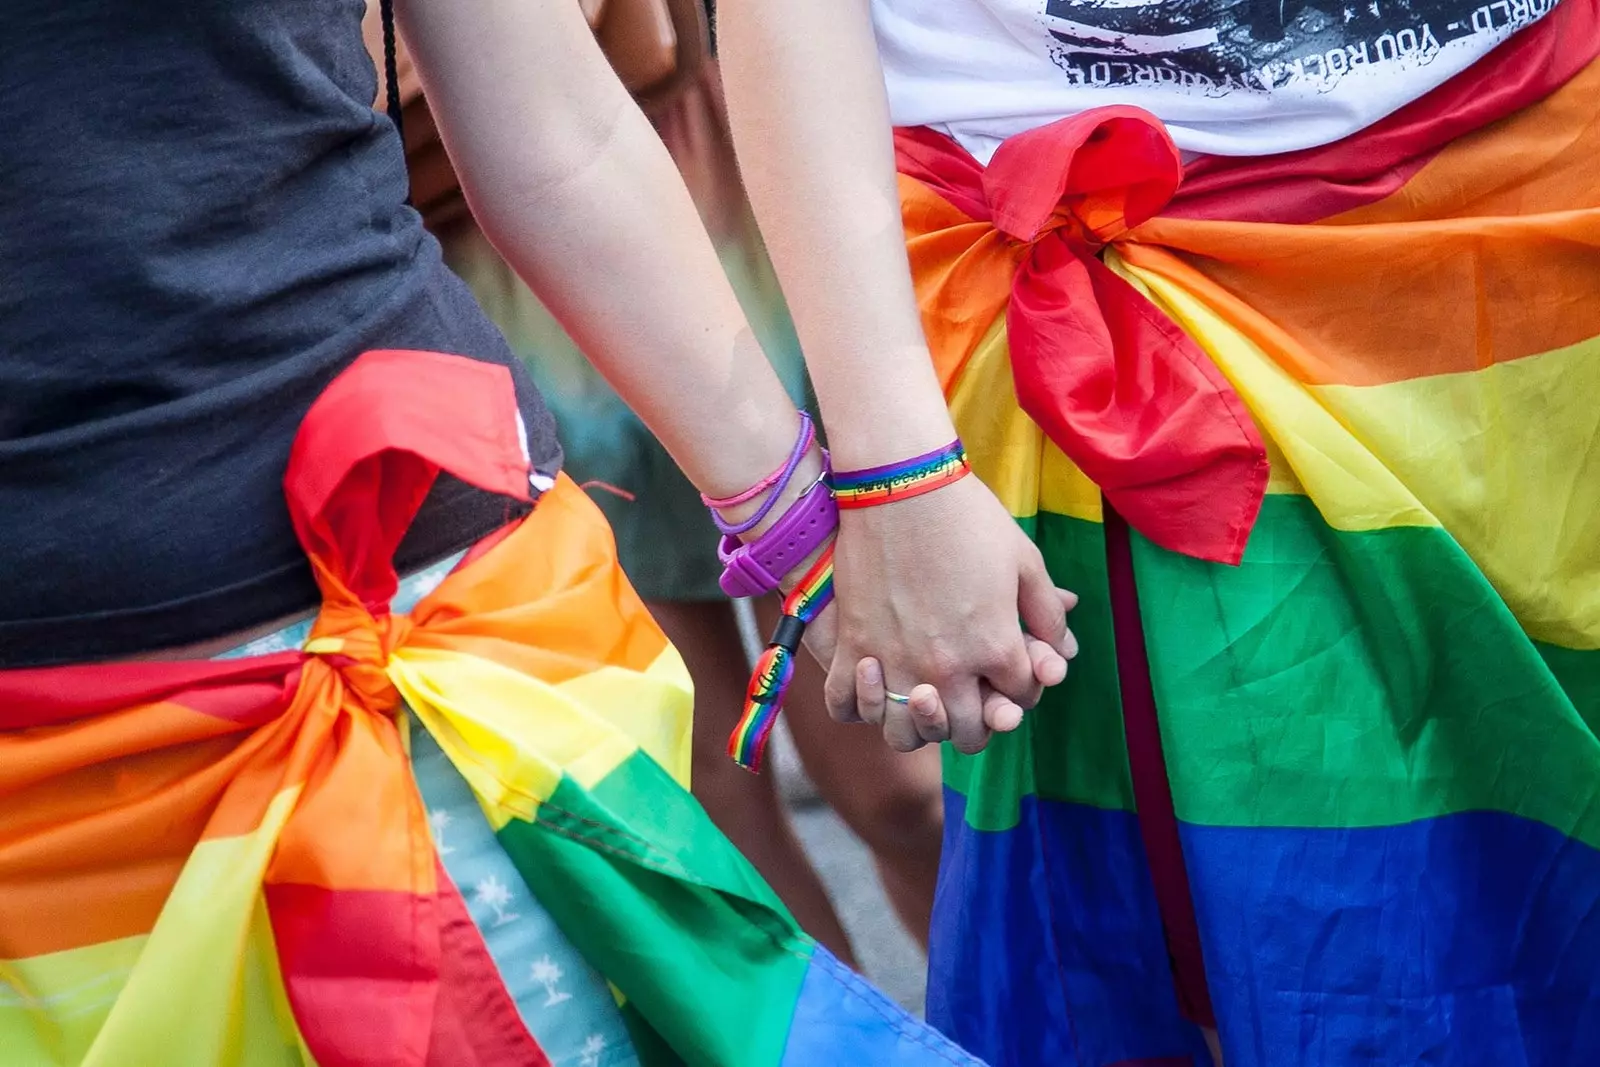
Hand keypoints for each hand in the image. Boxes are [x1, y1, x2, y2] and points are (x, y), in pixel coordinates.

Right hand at [822, 474, 1078, 753]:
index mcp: (996, 646)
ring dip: (918, 727)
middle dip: (977, 720)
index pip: (1020, 697)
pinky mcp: (853, 646)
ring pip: (906, 734)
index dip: (1021, 685)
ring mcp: (896, 662)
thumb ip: (1046, 611)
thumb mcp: (1023, 559)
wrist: (900, 484)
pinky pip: (847, 705)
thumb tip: (1064, 648)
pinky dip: (858, 705)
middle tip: (970, 697)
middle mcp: (948, 666)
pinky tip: (871, 686)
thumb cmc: (968, 517)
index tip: (1011, 665)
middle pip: (967, 732)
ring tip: (921, 700)